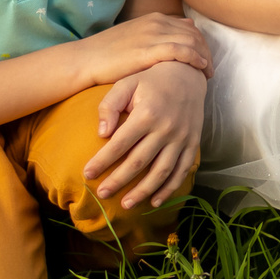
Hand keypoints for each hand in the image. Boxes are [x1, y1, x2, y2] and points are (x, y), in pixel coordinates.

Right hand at [73, 12, 212, 88]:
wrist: (86, 59)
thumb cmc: (108, 54)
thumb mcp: (135, 38)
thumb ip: (155, 36)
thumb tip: (177, 34)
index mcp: (154, 18)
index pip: (189, 27)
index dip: (201, 44)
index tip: (204, 60)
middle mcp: (156, 23)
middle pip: (195, 34)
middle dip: (206, 51)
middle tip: (209, 70)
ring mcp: (152, 35)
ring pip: (192, 41)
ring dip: (204, 57)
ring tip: (207, 73)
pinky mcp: (148, 50)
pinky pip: (181, 50)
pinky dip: (195, 58)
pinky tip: (200, 69)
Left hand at [85, 61, 205, 208]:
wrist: (188, 73)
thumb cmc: (151, 80)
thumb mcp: (126, 83)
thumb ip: (110, 105)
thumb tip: (101, 133)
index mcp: (147, 114)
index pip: (120, 144)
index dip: (102, 161)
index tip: (87, 175)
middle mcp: (166, 129)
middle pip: (138, 162)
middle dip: (118, 181)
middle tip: (101, 194)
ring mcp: (181, 138)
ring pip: (161, 172)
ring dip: (143, 191)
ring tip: (126, 204)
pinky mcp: (192, 143)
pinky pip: (181, 171)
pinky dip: (169, 189)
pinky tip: (155, 201)